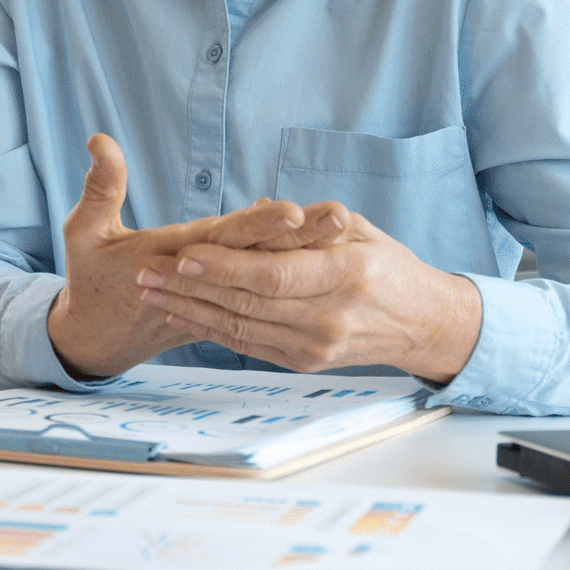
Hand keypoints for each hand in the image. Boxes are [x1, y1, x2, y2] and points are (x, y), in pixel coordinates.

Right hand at [46, 134, 326, 379]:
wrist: (101, 337)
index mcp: (172, 257)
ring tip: (347, 226)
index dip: (256, 228)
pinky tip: (324, 242)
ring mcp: (220, 291)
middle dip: (301, 237)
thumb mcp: (82, 234)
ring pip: (270, 271)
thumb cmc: (90, 280)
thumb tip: (100, 139)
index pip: (222, 242)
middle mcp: (205, 276)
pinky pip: (266, 284)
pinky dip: (292, 265)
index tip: (290, 212)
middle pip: (259, 256)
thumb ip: (98, 188)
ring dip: (309, 251)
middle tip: (341, 216)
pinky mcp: (229, 299)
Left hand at [138, 204, 483, 380]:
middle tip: (148, 271)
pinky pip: (249, 345)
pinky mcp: (305, 362)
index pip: (274, 275)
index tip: (185, 254)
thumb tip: (264, 207)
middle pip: (248, 304)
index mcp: (347, 274)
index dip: (226, 268)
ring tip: (150, 291)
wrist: (421, 324)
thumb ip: (311, 221)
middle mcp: (330, 316)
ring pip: (241, 328)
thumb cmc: (389, 267)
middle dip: (192, 288)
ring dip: (190, 310)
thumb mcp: (360, 231)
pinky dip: (210, 330)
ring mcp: (317, 345)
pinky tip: (180, 314)